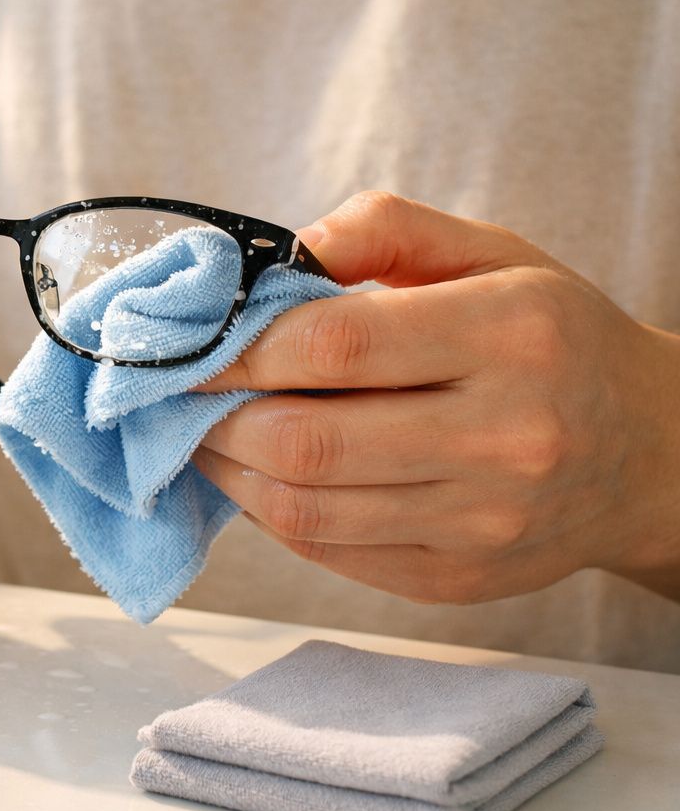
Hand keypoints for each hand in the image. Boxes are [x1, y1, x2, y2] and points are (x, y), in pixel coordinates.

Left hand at [191, 191, 679, 602]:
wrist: (654, 454)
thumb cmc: (553, 337)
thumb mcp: (494, 253)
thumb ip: (385, 231)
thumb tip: (282, 254)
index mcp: (511, 334)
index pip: (335, 346)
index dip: (240, 348)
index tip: (189, 344)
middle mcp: (505, 436)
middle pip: (306, 442)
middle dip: (215, 417)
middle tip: (178, 395)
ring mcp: (483, 522)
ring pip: (305, 510)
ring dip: (228, 470)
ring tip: (203, 432)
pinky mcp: (458, 579)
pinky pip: (329, 552)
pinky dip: (270, 512)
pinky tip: (256, 475)